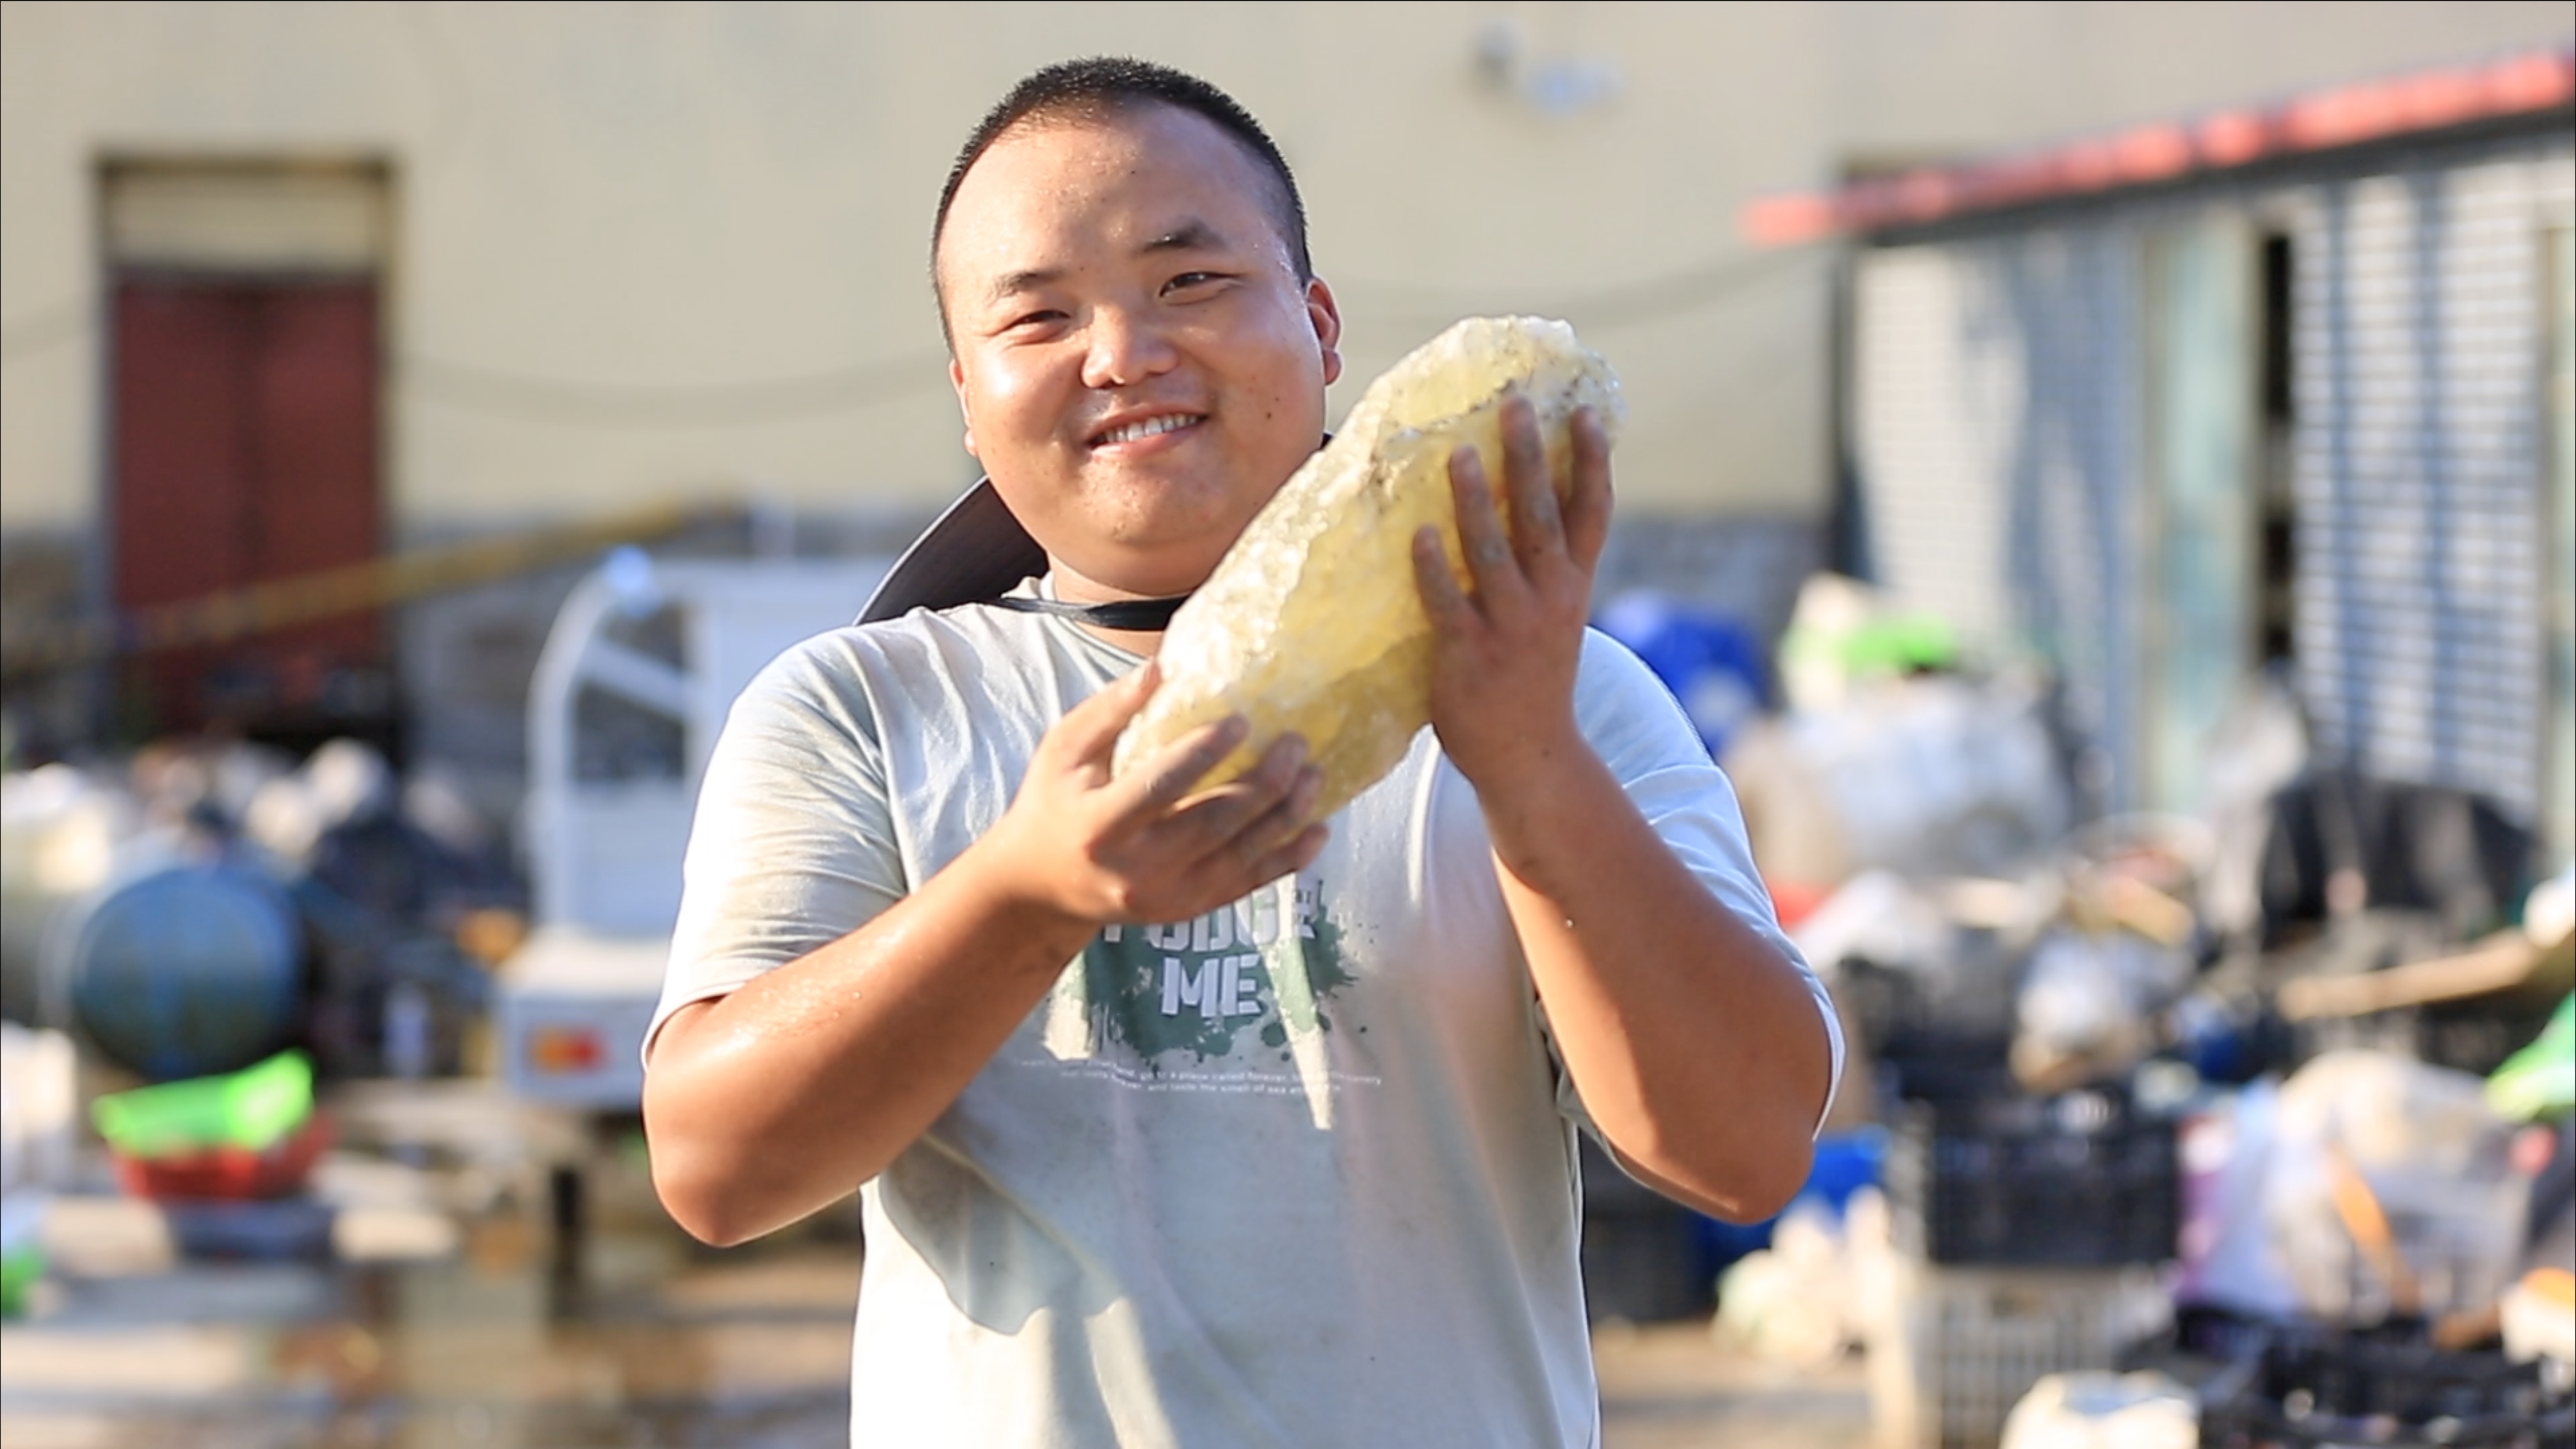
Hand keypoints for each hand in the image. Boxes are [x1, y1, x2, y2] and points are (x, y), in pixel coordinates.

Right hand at [982, 660, 1327, 927]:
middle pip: (1212, 825)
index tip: (1242, 720)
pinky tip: (1318, 830)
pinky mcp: (1187, 910)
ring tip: (1314, 775)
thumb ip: (1108, 711)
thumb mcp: (1062, 750)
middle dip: (1262, 783)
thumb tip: (1161, 668)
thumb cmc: (1053, 803)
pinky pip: (1247, 885)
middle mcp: (1135, 870)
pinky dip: (1286, 859)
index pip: (1159, 788)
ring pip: (1239, 858)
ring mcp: (1166, 896)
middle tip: (1295, 743)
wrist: (1041, 888)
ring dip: (1285, 817)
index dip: (1203, 754)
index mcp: (1099, 826)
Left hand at [1411, 396, 1612, 799]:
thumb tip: (1518, 500)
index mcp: (1573, 586)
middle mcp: (1550, 599)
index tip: (1583, 409)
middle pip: (1543, 516)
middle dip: (1530, 458)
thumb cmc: (1531, 676)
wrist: (1529, 757)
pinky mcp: (1469, 654)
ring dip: (1476, 500)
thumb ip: (1543, 566)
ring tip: (1458, 452)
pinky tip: (1420, 533)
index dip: (1591, 460)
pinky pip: (1448, 602)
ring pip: (1494, 551)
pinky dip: (1435, 567)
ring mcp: (1510, 627)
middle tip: (1514, 405)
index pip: (1592, 512)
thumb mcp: (1554, 617)